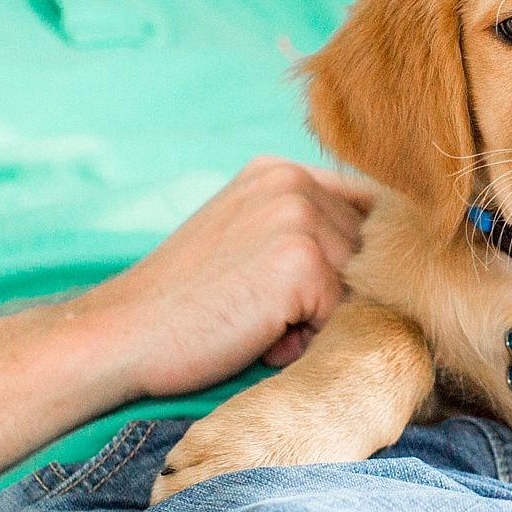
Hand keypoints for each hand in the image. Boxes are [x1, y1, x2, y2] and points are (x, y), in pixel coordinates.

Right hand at [81, 156, 375, 400]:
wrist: (121, 335)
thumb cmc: (185, 303)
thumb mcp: (244, 238)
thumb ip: (304, 228)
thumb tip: (389, 249)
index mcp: (279, 170)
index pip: (362, 212)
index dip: (346, 262)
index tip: (296, 292)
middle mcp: (292, 181)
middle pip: (367, 252)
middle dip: (327, 295)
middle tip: (259, 311)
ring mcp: (298, 216)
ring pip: (358, 285)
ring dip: (317, 319)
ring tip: (257, 322)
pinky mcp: (300, 261)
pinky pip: (340, 315)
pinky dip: (305, 341)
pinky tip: (258, 337)